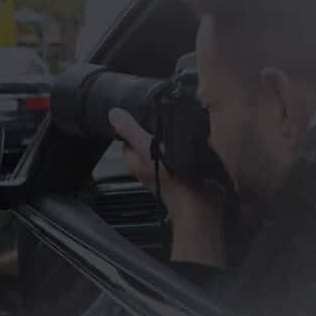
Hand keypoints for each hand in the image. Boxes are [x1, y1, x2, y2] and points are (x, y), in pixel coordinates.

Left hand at [109, 108, 226, 266]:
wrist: (200, 201)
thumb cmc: (172, 179)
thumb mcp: (147, 147)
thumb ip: (130, 130)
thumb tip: (114, 114)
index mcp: (133, 160)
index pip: (127, 135)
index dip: (135, 122)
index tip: (146, 113)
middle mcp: (146, 166)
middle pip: (147, 138)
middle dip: (155, 129)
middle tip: (166, 122)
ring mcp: (164, 170)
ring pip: (164, 145)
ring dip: (171, 138)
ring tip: (179, 132)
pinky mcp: (181, 172)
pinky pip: (180, 153)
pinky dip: (184, 148)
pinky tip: (191, 145)